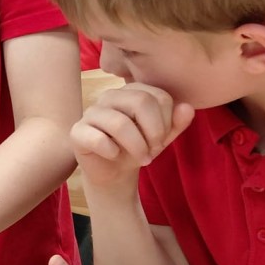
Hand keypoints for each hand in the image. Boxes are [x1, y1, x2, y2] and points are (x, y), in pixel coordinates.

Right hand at [70, 83, 193, 191]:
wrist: (113, 172)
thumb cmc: (138, 148)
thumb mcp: (162, 137)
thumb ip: (176, 123)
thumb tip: (187, 108)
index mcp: (131, 91)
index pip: (158, 96)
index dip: (167, 121)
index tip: (163, 139)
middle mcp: (110, 96)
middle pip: (140, 101)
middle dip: (154, 131)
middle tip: (155, 150)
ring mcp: (91, 113)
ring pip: (119, 123)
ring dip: (137, 146)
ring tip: (143, 159)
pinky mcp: (77, 132)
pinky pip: (97, 139)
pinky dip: (112, 152)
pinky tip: (114, 156)